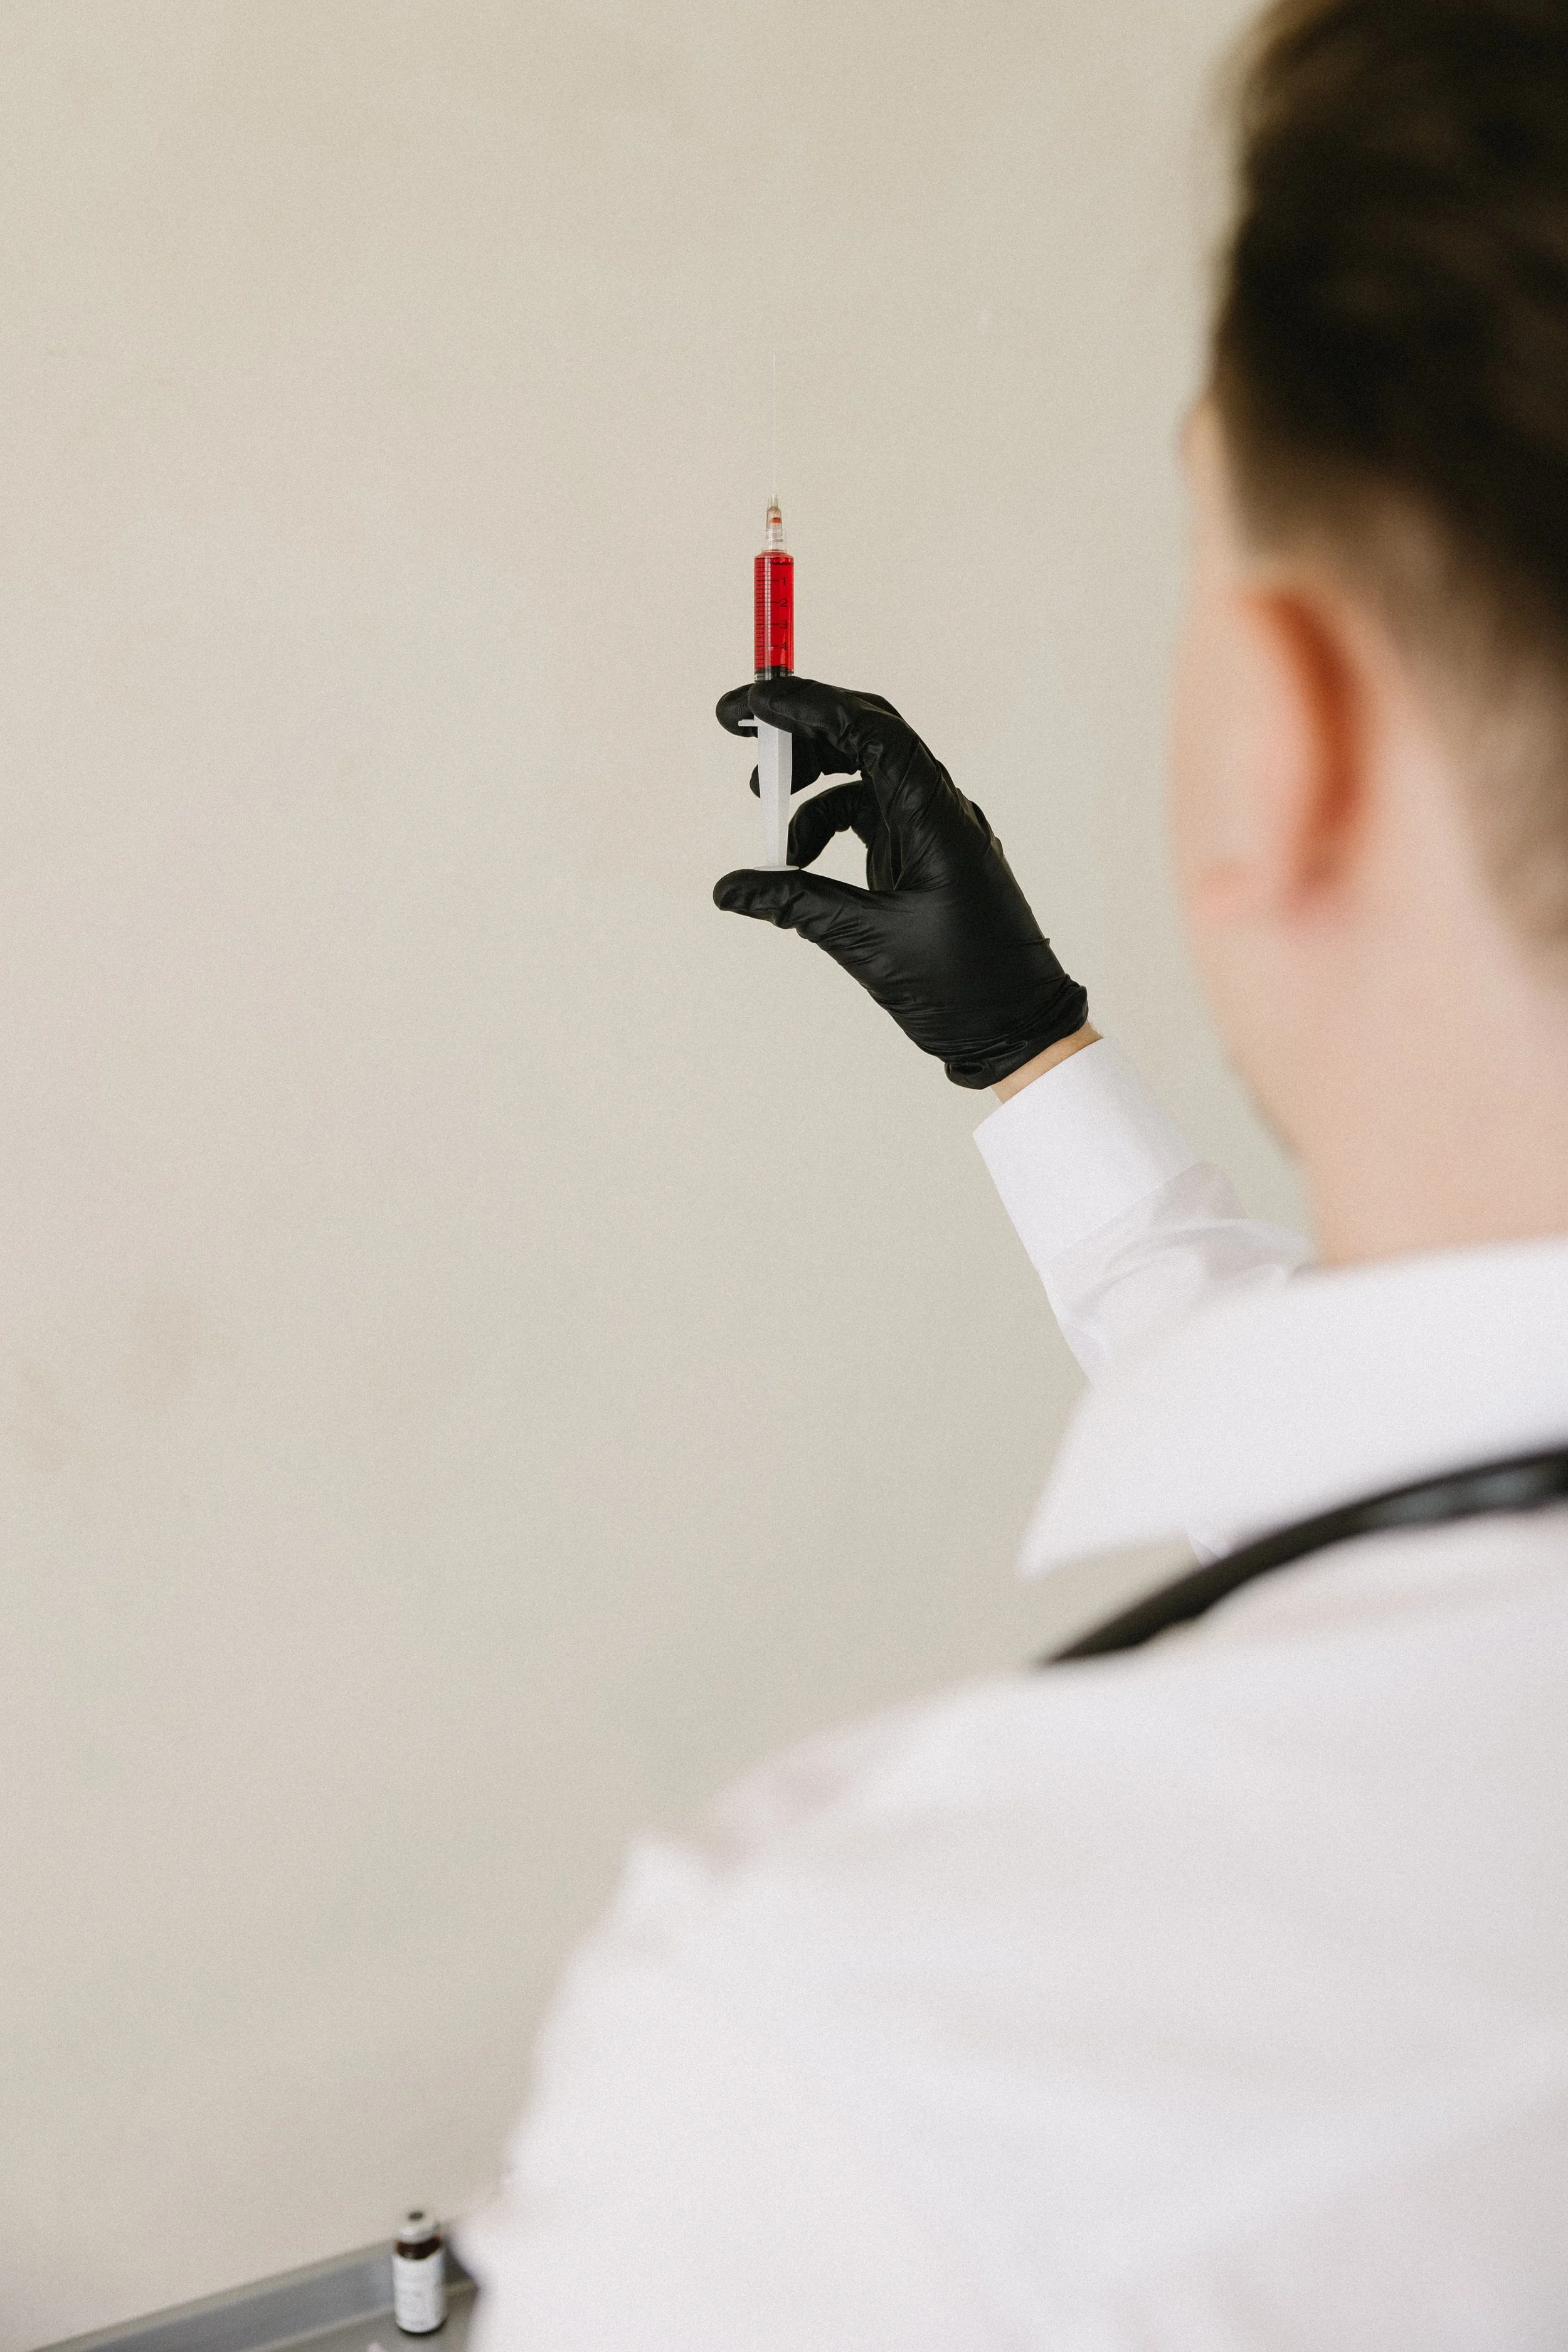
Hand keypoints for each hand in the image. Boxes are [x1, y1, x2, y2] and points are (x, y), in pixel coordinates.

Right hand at [713, 676, 1087, 1088]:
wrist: (1015, 1028)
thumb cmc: (962, 987)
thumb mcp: (866, 941)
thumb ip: (794, 904)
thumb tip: (728, 888)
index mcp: (936, 817)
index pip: (871, 730)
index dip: (810, 704)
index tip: (755, 701)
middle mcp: (938, 810)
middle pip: (865, 736)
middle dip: (801, 726)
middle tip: (741, 726)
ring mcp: (931, 830)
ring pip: (862, 775)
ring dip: (809, 781)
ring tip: (762, 806)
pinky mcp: (922, 855)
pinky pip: (866, 815)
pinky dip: (824, 824)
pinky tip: (796, 860)